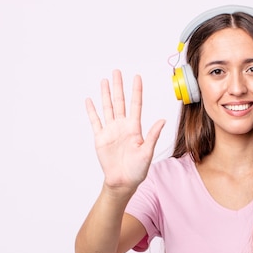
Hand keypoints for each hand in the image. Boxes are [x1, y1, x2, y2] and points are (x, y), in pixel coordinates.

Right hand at [85, 70, 164, 191]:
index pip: (135, 105)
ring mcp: (110, 131)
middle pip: (120, 102)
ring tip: (104, 81)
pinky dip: (92, 111)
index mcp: (135, 128)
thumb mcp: (147, 152)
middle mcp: (122, 126)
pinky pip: (95, 121)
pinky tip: (89, 100)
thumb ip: (153, 135)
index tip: (136, 76)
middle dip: (118, 86)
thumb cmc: (137, 170)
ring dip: (105, 94)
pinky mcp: (100, 138)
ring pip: (107, 108)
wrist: (122, 181)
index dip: (136, 91)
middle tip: (116, 71)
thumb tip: (163, 120)